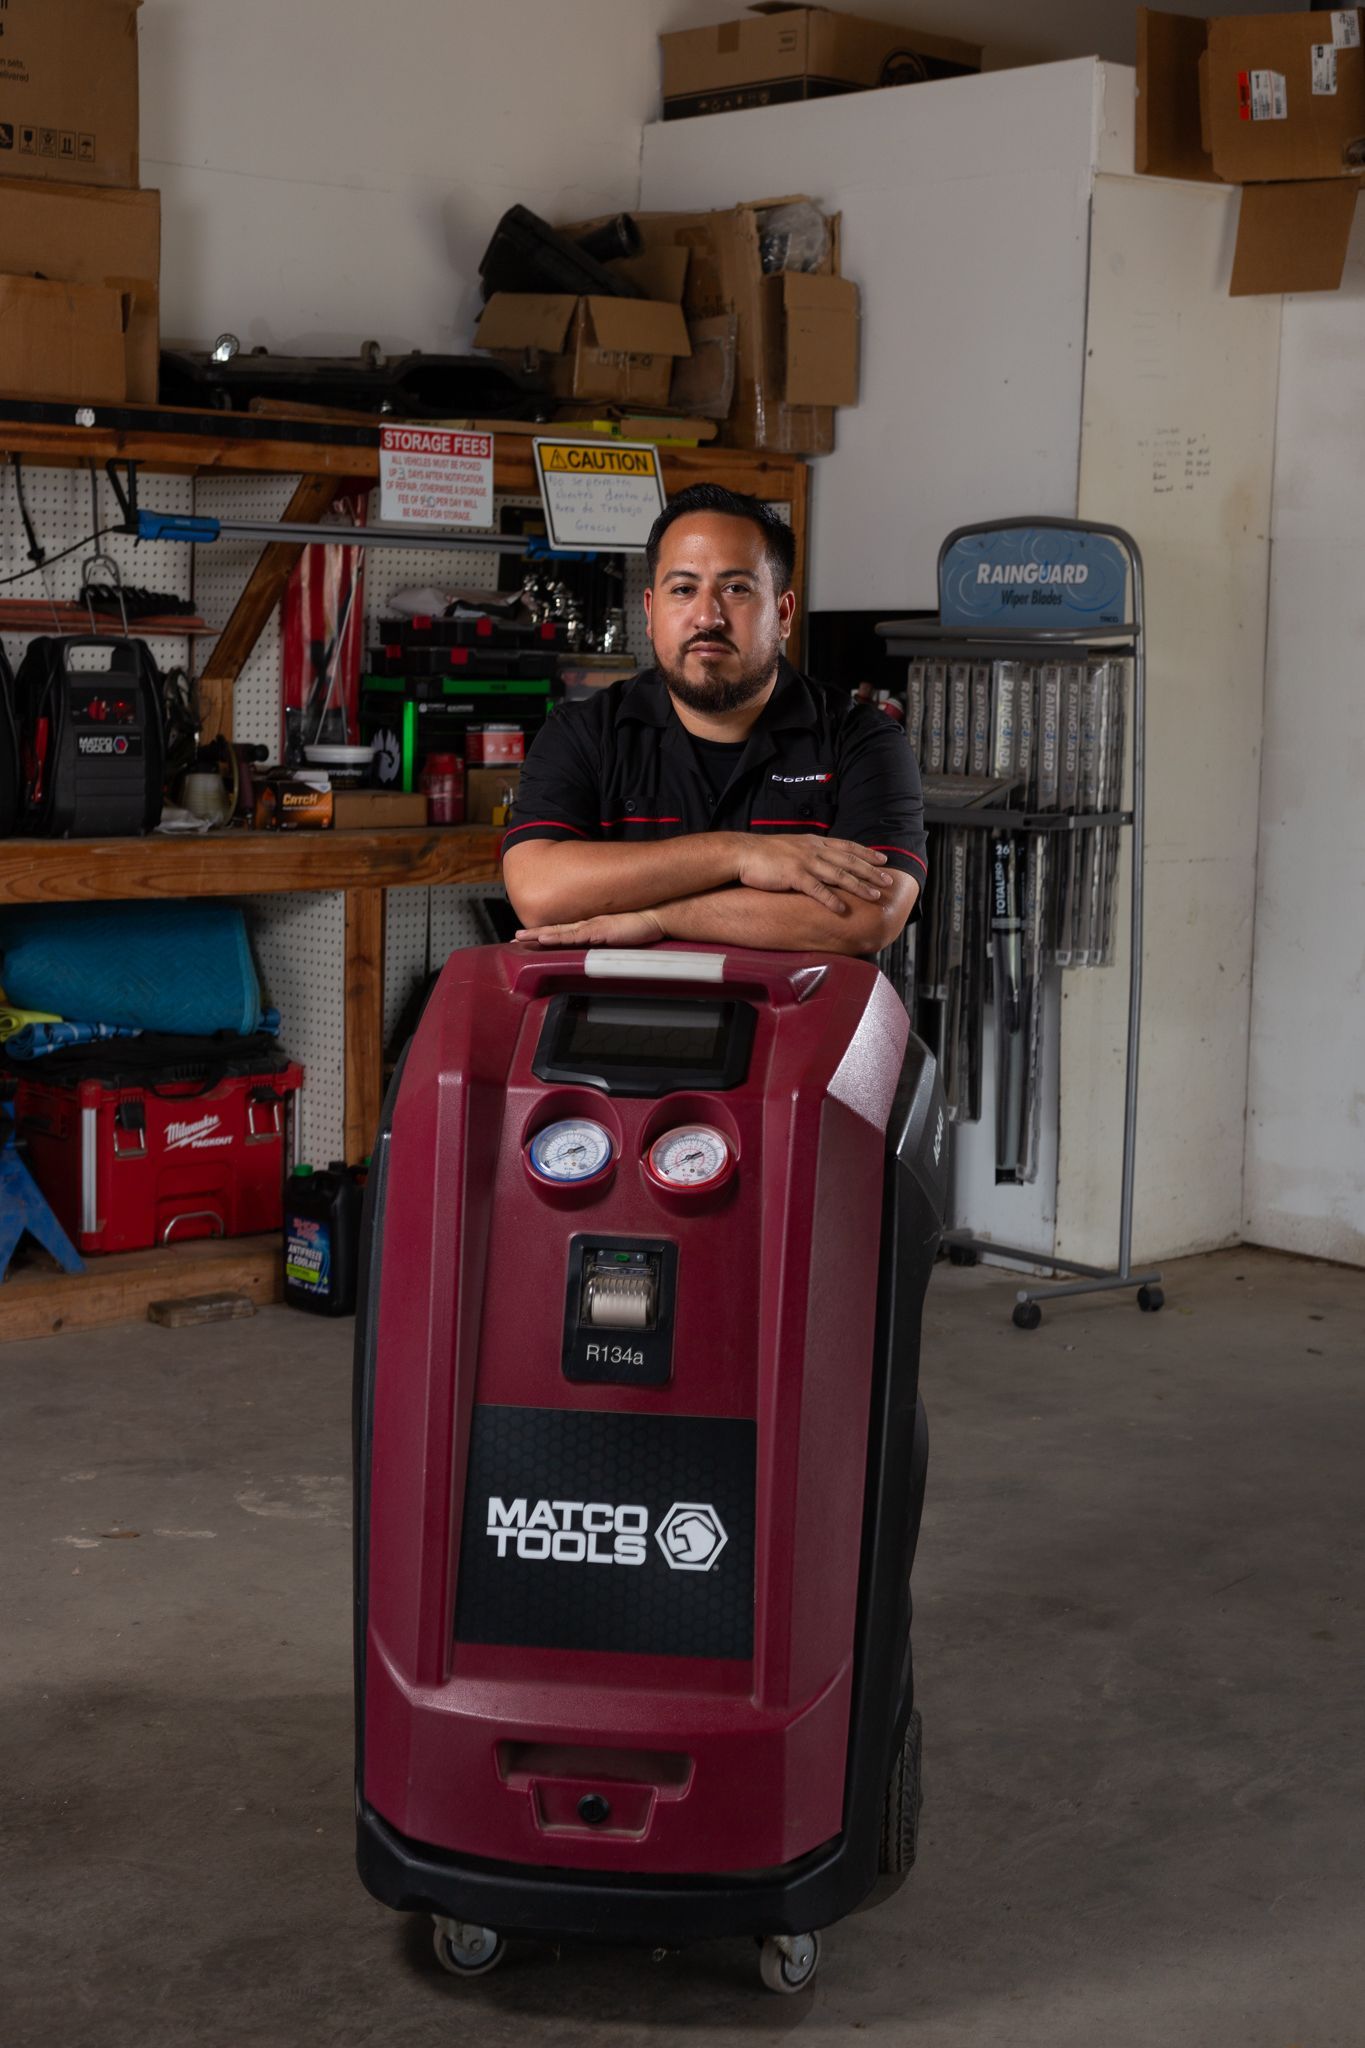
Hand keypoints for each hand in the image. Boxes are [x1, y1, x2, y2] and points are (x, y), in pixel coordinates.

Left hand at [515, 910, 664, 948]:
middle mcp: (588, 924)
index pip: (564, 930)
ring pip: (560, 932)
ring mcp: (592, 926)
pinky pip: (575, 935)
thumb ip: (608, 934)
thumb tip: (600, 939)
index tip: (529, 936)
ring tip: (520, 937)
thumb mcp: (620, 931)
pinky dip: (559, 937)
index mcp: (592, 925)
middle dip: (534, 934)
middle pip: (556, 929)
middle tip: (515, 937)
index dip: (545, 932)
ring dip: (539, 935)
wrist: (657, 914)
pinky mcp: (599, 930)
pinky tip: (545, 939)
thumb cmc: (643, 922)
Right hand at [734, 834, 893, 913]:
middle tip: (888, 880)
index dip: (866, 853)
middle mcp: (813, 850)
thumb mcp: (791, 846)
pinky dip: (831, 900)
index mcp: (813, 842)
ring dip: (859, 886)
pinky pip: (817, 890)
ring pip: (839, 875)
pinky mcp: (793, 876)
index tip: (882, 859)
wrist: (741, 853)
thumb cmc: (763, 853)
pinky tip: (843, 909)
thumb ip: (808, 852)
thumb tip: (820, 860)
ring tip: (875, 895)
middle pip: (848, 861)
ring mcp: (804, 862)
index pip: (846, 846)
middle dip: (871, 871)